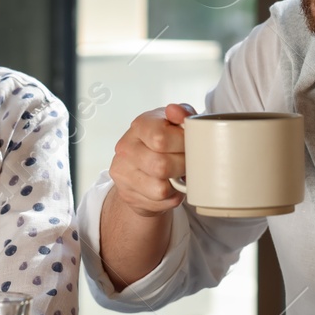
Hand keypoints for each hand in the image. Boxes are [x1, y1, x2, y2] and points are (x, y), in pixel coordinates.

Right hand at [108, 103, 193, 218]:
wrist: (144, 166)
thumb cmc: (165, 140)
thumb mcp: (176, 123)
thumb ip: (183, 114)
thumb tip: (176, 111)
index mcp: (140, 125)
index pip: (160, 138)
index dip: (183, 145)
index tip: (191, 146)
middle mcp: (126, 148)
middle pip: (161, 166)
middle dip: (183, 167)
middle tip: (189, 164)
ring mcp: (123, 173)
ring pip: (160, 189)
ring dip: (176, 185)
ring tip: (178, 175)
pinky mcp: (127, 194)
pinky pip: (159, 203)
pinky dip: (171, 198)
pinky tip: (170, 187)